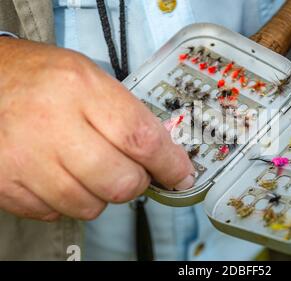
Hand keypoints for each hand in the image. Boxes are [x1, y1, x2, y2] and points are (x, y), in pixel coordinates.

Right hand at [0, 38, 194, 220]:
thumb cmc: (44, 79)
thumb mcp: (92, 79)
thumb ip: (131, 117)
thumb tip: (166, 157)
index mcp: (81, 88)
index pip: (141, 138)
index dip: (169, 164)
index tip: (180, 175)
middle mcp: (51, 122)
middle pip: (120, 181)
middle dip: (136, 183)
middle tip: (131, 171)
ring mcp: (24, 157)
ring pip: (90, 206)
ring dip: (101, 194)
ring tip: (89, 169)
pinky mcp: (6, 182)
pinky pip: (56, 213)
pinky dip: (67, 201)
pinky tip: (60, 175)